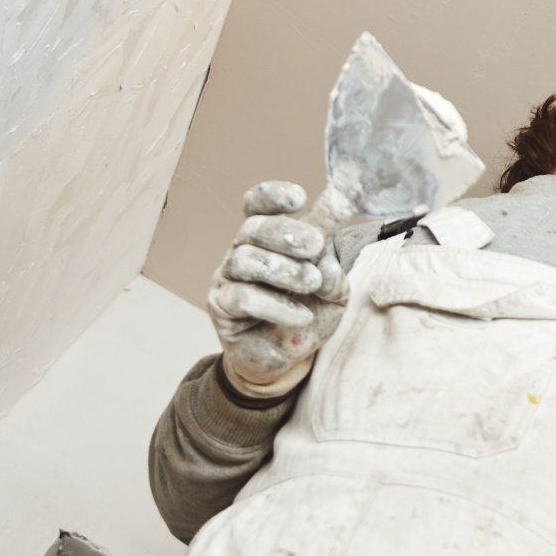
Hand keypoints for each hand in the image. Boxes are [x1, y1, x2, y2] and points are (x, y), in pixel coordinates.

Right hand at [208, 181, 347, 399]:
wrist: (286, 360)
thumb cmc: (307, 313)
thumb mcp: (333, 287)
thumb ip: (334, 264)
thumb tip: (329, 252)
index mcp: (269, 238)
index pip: (258, 204)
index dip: (272, 195)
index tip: (300, 198)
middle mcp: (244, 251)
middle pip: (253, 227)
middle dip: (286, 232)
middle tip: (316, 244)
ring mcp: (228, 278)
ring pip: (245, 259)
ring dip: (283, 270)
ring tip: (312, 283)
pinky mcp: (221, 307)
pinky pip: (243, 297)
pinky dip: (275, 305)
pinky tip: (300, 316)